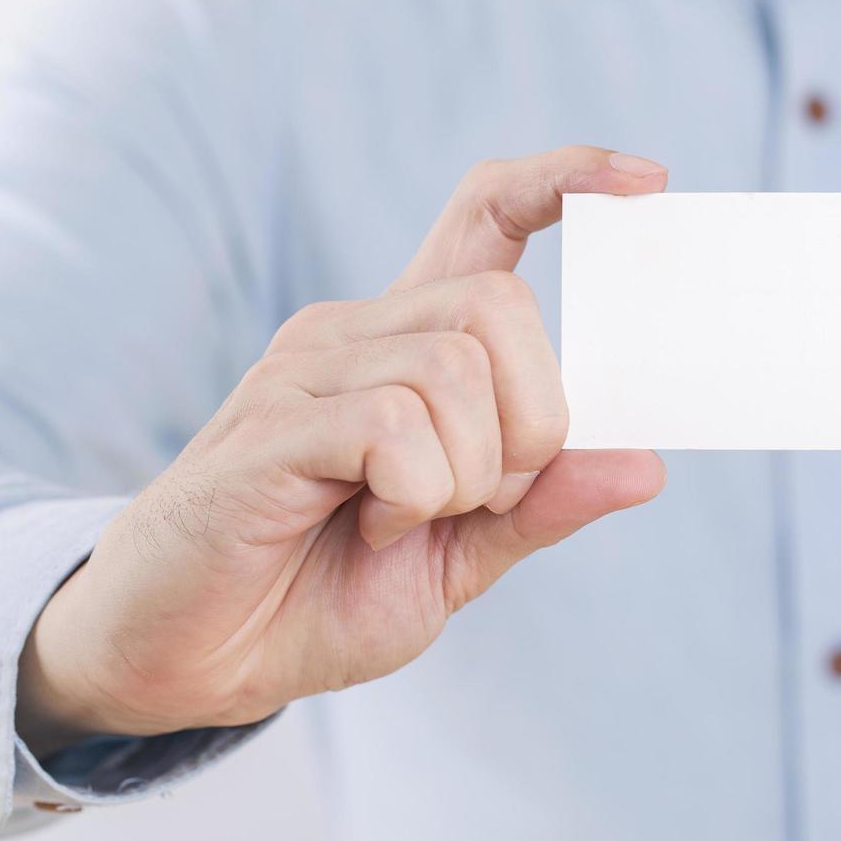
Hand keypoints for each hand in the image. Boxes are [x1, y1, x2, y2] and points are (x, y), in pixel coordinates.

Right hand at [17, 146, 669, 751]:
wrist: (193, 659)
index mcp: (410, 349)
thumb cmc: (320, 594)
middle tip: (475, 498)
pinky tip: (370, 525)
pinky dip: (413, 494)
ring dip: (465, 475)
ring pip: (455, 366)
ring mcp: (306, 369)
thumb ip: (541, 507)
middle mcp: (356, 332)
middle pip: (500, 304)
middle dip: (530, 422)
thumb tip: (646, 465)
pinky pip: (392, 424)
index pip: (486, 213)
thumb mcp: (459, 559)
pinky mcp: (271, 423)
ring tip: (402, 520)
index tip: (647, 180)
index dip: (566, 181)